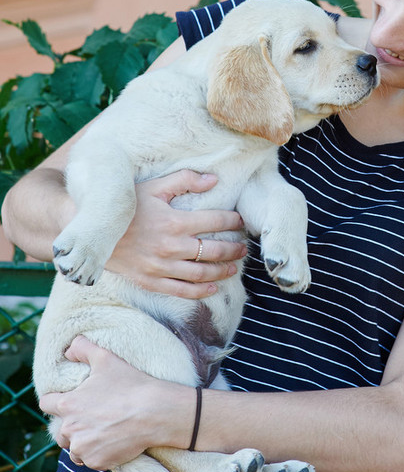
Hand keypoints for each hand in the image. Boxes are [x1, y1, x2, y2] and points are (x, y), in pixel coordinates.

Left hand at [39, 337, 185, 469]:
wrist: (155, 413)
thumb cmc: (131, 385)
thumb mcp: (106, 358)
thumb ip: (83, 349)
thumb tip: (69, 348)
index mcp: (68, 404)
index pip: (46, 404)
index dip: (57, 400)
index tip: (70, 399)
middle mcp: (70, 429)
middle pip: (60, 430)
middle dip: (72, 424)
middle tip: (92, 417)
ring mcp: (83, 448)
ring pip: (74, 448)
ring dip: (83, 441)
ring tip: (103, 430)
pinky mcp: (97, 462)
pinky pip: (90, 460)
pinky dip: (98, 453)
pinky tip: (113, 441)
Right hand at [105, 169, 246, 297]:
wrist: (91, 232)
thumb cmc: (124, 207)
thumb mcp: (153, 187)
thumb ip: (185, 180)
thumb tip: (213, 179)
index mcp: (175, 222)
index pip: (216, 221)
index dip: (233, 220)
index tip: (241, 220)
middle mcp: (171, 247)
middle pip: (214, 251)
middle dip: (234, 249)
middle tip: (244, 247)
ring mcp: (161, 267)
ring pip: (202, 273)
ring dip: (222, 271)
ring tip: (234, 267)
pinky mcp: (150, 281)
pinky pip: (181, 291)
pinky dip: (200, 291)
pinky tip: (212, 288)